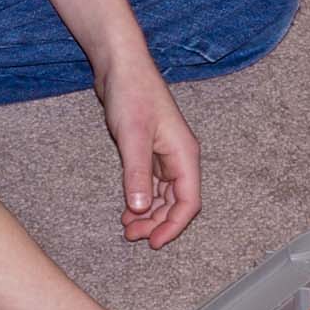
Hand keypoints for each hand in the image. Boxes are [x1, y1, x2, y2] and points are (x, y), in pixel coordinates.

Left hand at [96, 59, 200, 248]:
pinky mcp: (149, 150)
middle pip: (177, 202)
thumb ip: (136, 173)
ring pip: (163, 196)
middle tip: (133, 236)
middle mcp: (178, 157)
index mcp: (184, 154)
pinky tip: (126, 209)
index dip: (174, 226)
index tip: (154, 243)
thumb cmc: (132, 94)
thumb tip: (139, 209)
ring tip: (126, 228)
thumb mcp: (132, 136)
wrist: (120, 67)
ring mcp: (164, 154)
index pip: (189, 202)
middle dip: (158, 223)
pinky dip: (141, 199)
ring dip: (148, 214)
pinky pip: (151, 184)